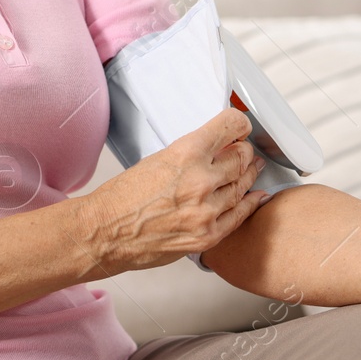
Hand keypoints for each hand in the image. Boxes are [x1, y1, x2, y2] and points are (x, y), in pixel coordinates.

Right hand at [75, 107, 268, 272]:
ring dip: (248, 175)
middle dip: (243, 152)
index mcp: (186, 153)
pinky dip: (249, 202)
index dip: (239, 125)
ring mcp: (207, 210)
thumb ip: (191, 154)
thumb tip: (215, 149)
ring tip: (250, 169)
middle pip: (242, 157)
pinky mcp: (208, 235)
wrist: (105, 232)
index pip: (231, 126)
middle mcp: (201, 180)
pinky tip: (255, 196)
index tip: (241, 127)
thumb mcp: (158, 158)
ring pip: (243, 185)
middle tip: (243, 151)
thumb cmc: (123, 197)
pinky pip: (240, 215)